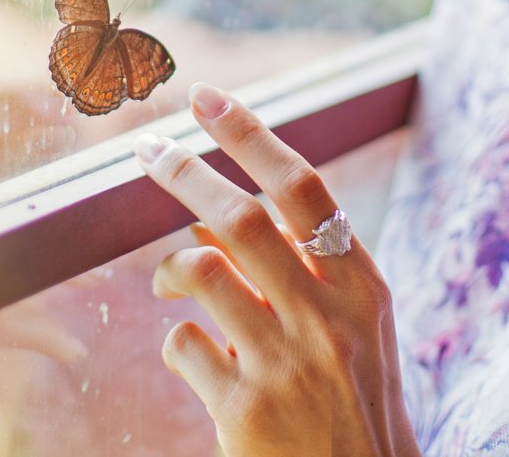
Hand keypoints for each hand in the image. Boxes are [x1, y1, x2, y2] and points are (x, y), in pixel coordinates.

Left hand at [134, 82, 421, 456]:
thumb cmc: (353, 405)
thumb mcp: (349, 332)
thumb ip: (296, 274)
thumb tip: (210, 219)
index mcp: (362, 288)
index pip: (304, 188)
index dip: (251, 135)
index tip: (207, 97)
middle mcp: (327, 318)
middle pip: (240, 216)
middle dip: (184, 174)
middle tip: (146, 151)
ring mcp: (286, 363)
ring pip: (202, 271)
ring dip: (172, 268)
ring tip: (169, 283)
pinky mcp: (245, 410)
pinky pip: (184, 346)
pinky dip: (179, 341)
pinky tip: (194, 357)